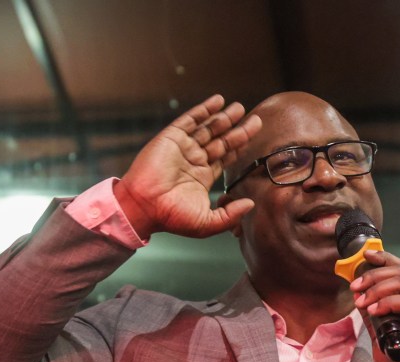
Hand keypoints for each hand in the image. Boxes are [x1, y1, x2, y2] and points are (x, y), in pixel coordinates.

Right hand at [114, 94, 261, 238]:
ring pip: (209, 128)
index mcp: (202, 177)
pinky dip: (204, 109)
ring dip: (225, 117)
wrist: (144, 207)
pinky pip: (191, 120)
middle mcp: (194, 160)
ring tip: (240, 108)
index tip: (254, 137)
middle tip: (256, 119)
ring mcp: (183, 147)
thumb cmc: (171, 218)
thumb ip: (231, 214)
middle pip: (222, 140)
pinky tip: (218, 101)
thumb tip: (251, 204)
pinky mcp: (172, 137)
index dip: (240, 147)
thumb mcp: (208, 223)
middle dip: (239, 129)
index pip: (226, 158)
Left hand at [350, 251, 399, 361]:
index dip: (385, 259)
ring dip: (378, 287)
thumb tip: (359, 299)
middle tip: (355, 287)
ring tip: (362, 301)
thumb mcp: (382, 337)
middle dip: (374, 274)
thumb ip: (373, 318)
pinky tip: (375, 311)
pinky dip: (389, 303)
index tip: (365, 256)